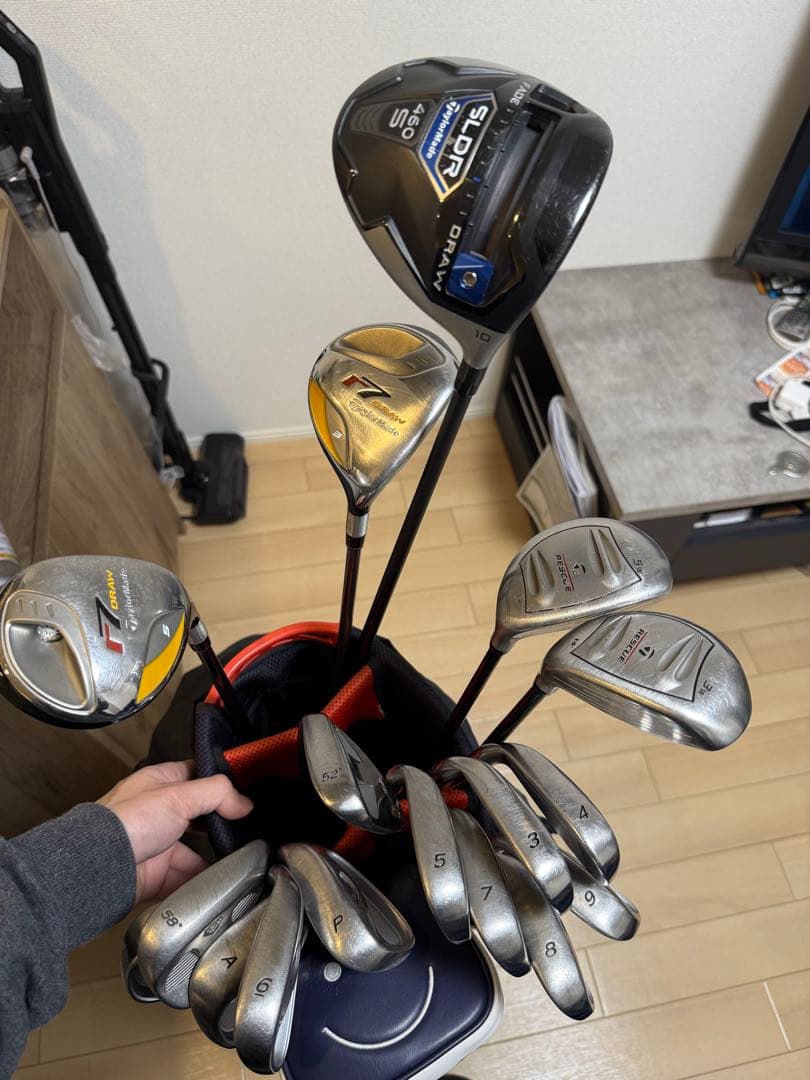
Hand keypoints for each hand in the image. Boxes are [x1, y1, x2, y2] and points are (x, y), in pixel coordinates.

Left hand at [97, 761, 253, 903]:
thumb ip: (218, 794)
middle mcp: (157, 812)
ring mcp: (157, 844)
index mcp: (159, 783)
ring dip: (213, 857)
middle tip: (245, 828)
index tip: (245, 791)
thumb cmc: (127, 822)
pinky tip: (216, 881)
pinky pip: (185, 878)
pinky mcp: (155, 874)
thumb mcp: (180, 795)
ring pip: (194, 851)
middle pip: (199, 815)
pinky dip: (200, 882)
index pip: (197, 775)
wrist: (99, 867)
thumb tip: (244, 802)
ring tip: (237, 860)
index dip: (220, 782)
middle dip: (220, 824)